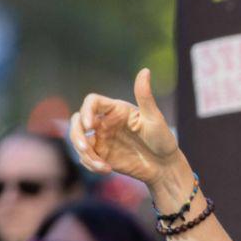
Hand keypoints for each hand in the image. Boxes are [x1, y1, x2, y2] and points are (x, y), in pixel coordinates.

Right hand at [70, 68, 179, 185]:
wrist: (165, 166)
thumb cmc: (163, 139)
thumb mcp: (154, 118)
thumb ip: (145, 96)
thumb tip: (145, 70)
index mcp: (116, 109)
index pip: (92, 102)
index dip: (86, 111)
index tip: (91, 127)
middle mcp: (105, 122)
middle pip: (77, 121)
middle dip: (76, 135)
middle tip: (85, 148)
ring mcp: (102, 139)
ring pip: (79, 141)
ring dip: (85, 154)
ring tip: (103, 166)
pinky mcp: (101, 156)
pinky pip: (85, 158)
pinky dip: (90, 165)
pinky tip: (107, 170)